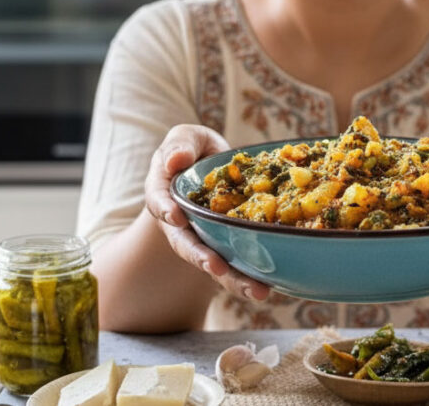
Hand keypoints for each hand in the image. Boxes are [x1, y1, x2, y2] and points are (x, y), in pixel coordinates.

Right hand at [144, 124, 271, 300]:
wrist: (212, 167)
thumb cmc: (196, 150)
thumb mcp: (187, 138)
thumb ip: (180, 146)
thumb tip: (174, 161)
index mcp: (165, 193)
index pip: (160, 202)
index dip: (166, 210)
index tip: (175, 217)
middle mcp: (180, 223)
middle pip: (185, 243)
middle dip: (200, 256)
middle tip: (216, 267)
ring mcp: (202, 238)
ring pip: (213, 261)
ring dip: (232, 278)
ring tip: (256, 291)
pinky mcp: (225, 246)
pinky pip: (235, 264)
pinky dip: (249, 277)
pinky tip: (268, 288)